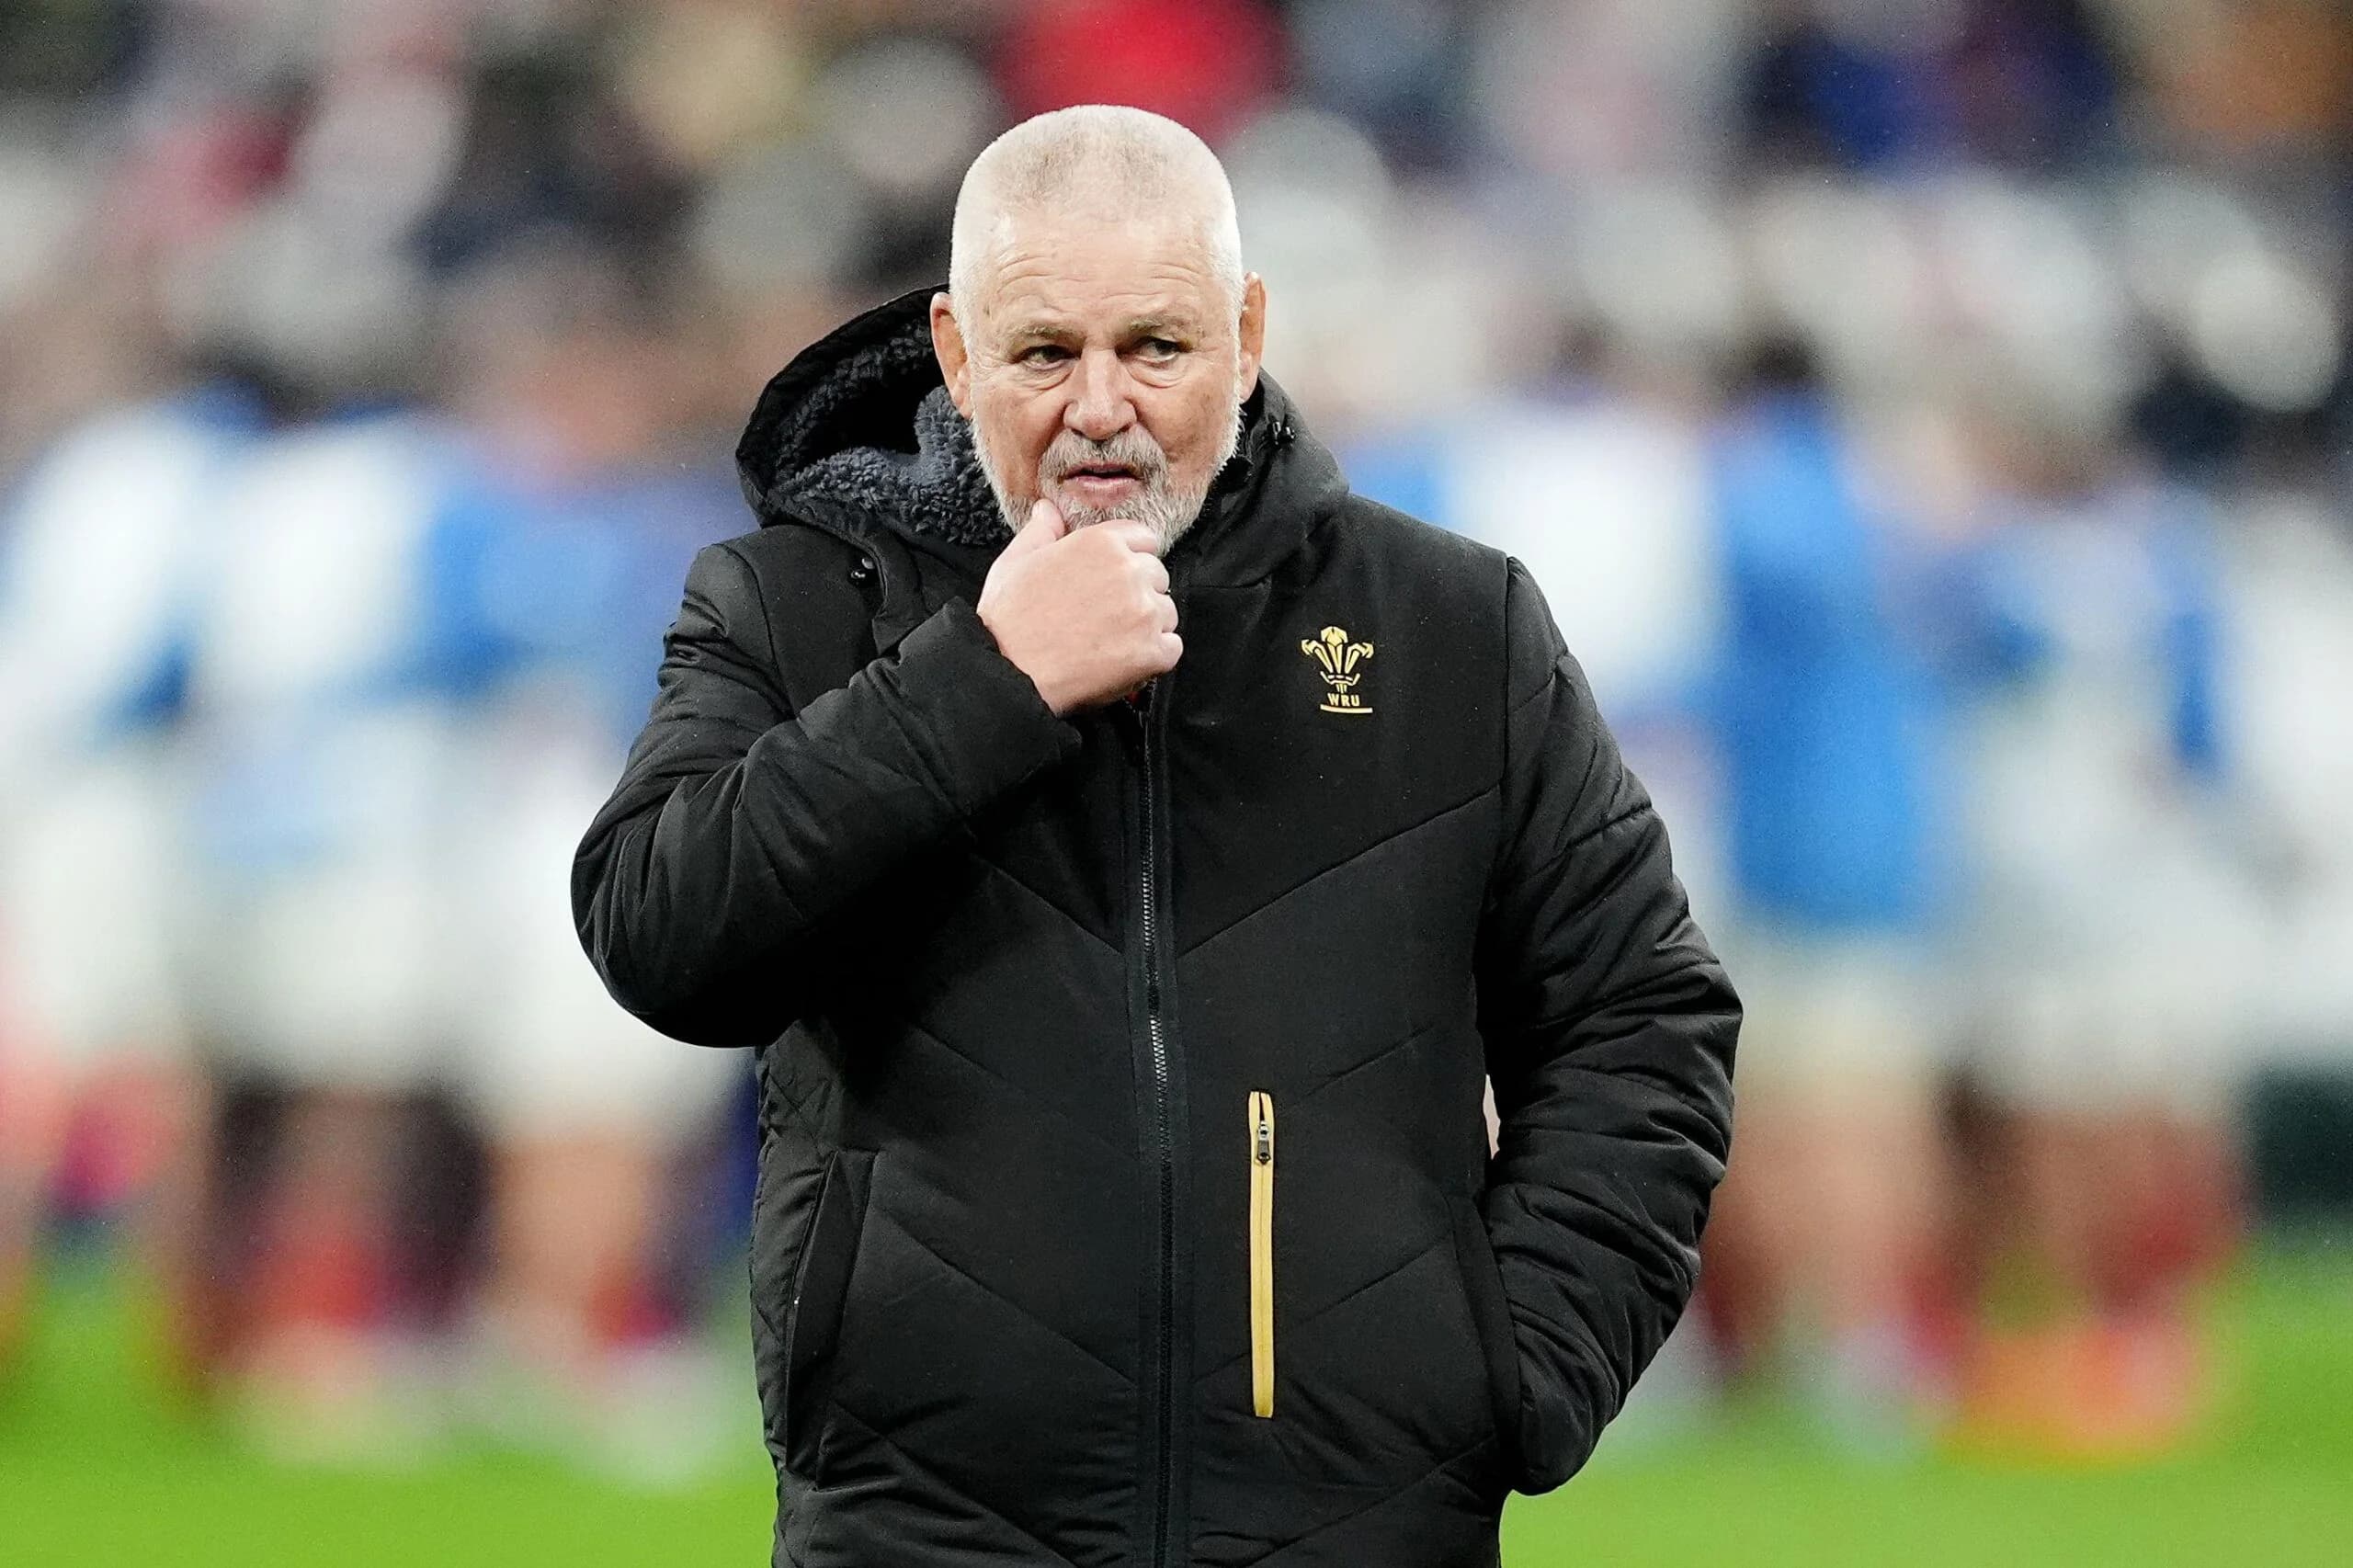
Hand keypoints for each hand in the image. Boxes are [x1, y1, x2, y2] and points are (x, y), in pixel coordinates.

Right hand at [976, 499, 1180, 714]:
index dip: (1129, 559)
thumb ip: (1040, 531)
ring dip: (1148, 626)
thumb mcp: (1015, 563)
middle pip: (1158, 576)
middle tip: (1106, 615)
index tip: (1112, 580)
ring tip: (1111, 641)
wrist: (1010, 674)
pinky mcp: (1152, 652)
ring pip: (1167, 612)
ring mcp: (1144, 612)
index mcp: (1101, 543)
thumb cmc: (1009, 621)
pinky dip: (1154, 656)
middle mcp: (1129, 572)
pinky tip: (1124, 660)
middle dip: (1139, 593)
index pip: (1145, 539)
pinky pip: (1172, 647)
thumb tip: (1048, 509)